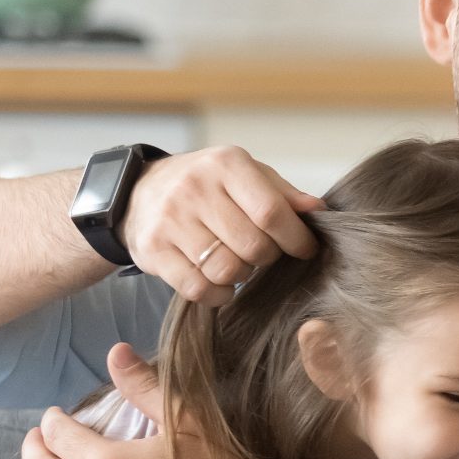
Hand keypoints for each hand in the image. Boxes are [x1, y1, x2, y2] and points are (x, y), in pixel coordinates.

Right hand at [121, 145, 325, 305]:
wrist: (140, 190)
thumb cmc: (206, 185)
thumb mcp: (244, 174)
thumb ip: (282, 193)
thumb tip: (319, 210)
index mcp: (226, 165)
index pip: (271, 212)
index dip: (296, 238)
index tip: (305, 249)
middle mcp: (195, 189)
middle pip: (253, 246)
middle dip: (268, 257)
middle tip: (264, 253)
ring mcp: (171, 221)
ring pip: (227, 270)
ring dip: (242, 275)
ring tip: (239, 263)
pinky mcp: (153, 250)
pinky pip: (198, 288)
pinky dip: (219, 293)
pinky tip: (221, 281)